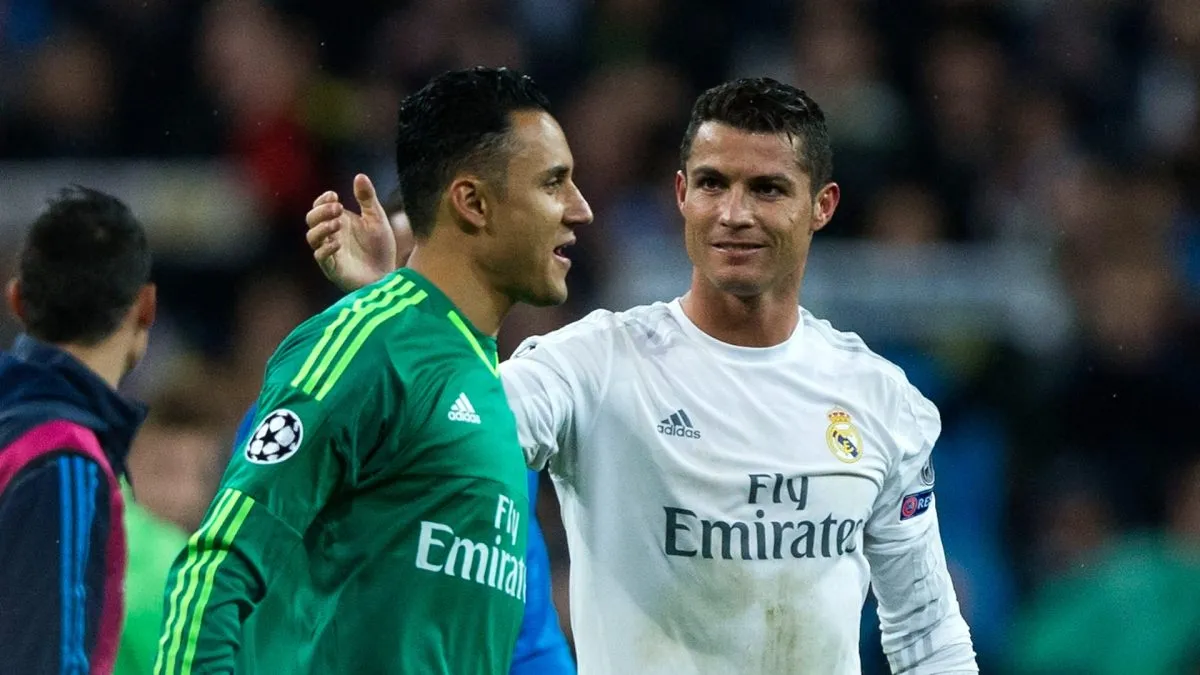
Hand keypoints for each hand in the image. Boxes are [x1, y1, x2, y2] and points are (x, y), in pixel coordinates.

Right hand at [305, 174, 396, 291]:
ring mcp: (330, 251)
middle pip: (311, 219)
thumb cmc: (380, 248)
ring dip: (321, 228)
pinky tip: (338, 243)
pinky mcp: (333, 268)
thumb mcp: (377, 219)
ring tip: (337, 223)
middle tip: (338, 208)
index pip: (319, 206)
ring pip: (311, 237)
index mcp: (338, 221)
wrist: (389, 274)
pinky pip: (321, 257)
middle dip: (321, 211)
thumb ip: (367, 199)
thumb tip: (359, 175)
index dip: (322, 200)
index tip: (335, 195)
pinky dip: (326, 248)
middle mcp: (330, 235)